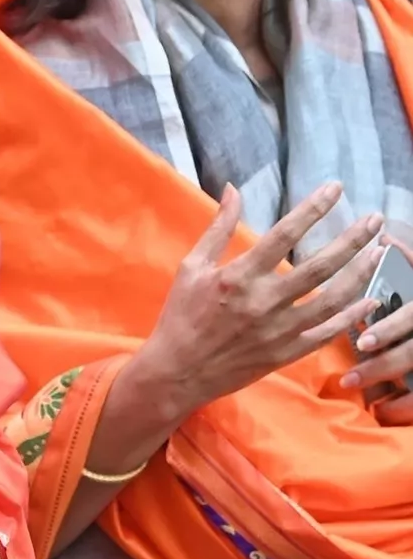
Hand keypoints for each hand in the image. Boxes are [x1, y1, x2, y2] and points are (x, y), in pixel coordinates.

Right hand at [133, 182, 382, 421]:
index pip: (284, 234)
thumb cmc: (181, 314)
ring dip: (360, 275)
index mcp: (239, 276)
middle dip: (352, 240)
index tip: (335, 189)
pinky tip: (370, 299)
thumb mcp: (192, 266)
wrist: (179, 369)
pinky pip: (327, 333)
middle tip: (375, 220)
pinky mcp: (287, 353)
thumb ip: (218, 228)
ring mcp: (279, 330)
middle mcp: (264, 301)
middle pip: (319, 266)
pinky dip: (351, 316)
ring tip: (379, 253)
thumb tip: (233, 190)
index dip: (313, 209)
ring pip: (332, 300)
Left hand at [344, 238, 412, 423]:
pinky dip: (405, 408)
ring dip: (396, 397)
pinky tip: (386, 412)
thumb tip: (385, 239)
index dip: (389, 331)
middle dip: (381, 368)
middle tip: (349, 380)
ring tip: (369, 402)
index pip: (411, 318)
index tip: (362, 342)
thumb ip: (410, 260)